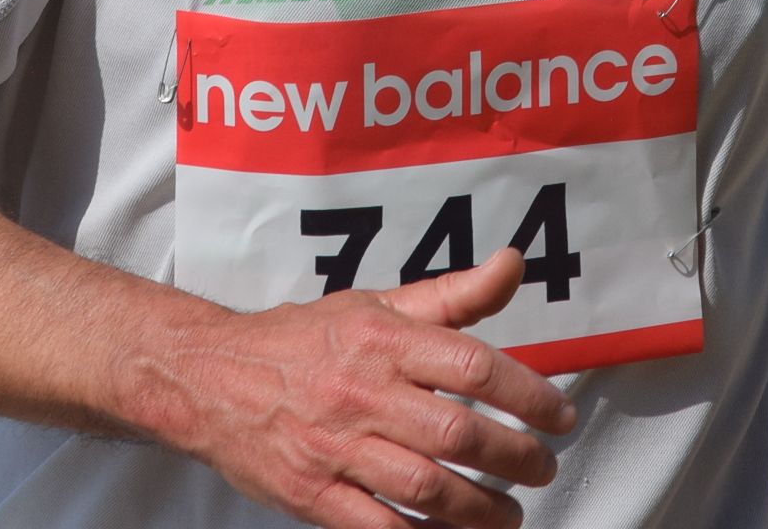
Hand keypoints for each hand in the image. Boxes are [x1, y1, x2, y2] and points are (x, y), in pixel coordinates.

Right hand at [138, 246, 577, 527]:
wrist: (209, 377)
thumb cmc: (301, 340)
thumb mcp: (375, 303)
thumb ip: (451, 294)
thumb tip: (512, 265)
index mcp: (381, 338)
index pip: (472, 365)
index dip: (528, 394)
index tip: (559, 415)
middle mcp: (360, 391)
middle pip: (455, 432)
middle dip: (514, 457)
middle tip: (542, 467)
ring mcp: (334, 447)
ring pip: (424, 488)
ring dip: (481, 509)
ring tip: (510, 514)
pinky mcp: (311, 494)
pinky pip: (377, 528)